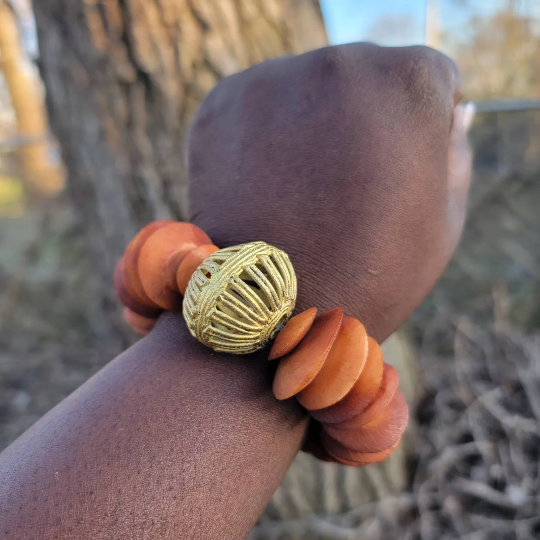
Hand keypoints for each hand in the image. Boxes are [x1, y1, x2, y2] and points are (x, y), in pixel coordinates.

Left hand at [187, 43, 472, 341]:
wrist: (272, 315)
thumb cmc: (372, 275)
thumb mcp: (443, 220)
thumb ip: (456, 151)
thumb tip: (455, 110)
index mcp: (408, 83)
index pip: (429, 80)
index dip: (416, 134)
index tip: (394, 176)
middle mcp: (338, 62)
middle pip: (365, 77)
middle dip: (363, 122)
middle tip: (345, 189)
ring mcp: (271, 79)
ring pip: (308, 87)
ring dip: (312, 124)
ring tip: (304, 193)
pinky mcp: (221, 103)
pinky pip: (259, 105)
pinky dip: (267, 134)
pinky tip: (268, 184)